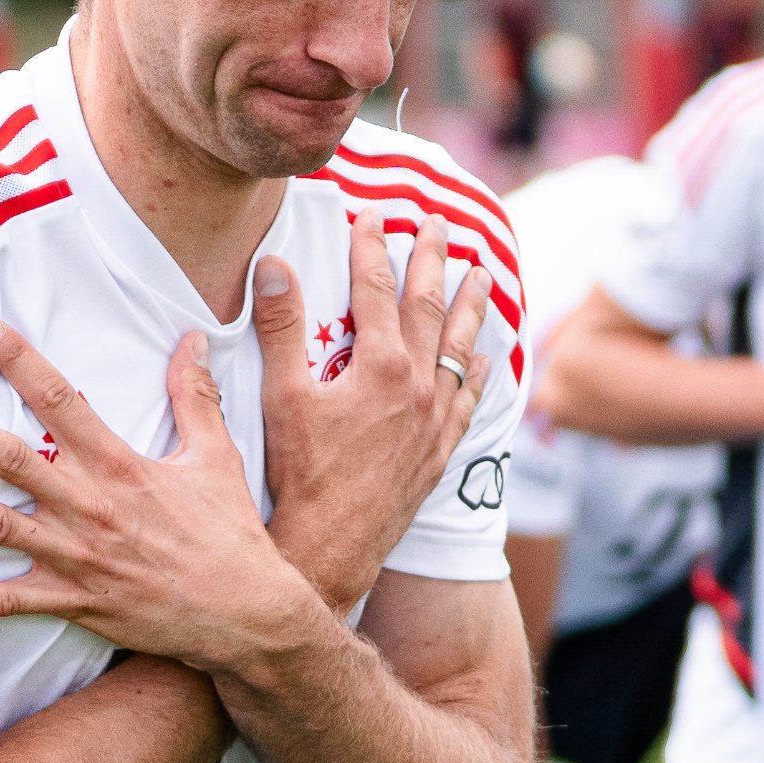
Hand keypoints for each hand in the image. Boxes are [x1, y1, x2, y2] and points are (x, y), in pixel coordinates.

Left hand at [0, 318, 316, 673]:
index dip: (21, 361)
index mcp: (120, 465)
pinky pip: (10, 601)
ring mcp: (77, 557)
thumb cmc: (229, 535)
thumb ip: (194, 397)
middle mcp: (90, 507)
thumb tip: (192, 338)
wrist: (245, 615)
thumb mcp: (216, 457)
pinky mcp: (75, 602)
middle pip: (13, 459)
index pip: (63, 400)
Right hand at [254, 204, 497, 612]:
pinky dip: (482, 372)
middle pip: (428, 307)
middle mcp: (418, 386)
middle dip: (431, 259)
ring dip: (472, 306)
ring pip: (461, 348)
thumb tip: (273, 265)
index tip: (371, 215)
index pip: (376, 289)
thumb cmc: (300, 475)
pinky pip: (471, 401)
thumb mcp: (281, 397)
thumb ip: (280, 327)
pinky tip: (490, 358)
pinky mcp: (439, 452)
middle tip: (437, 224)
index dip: (371, 247)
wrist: (332, 546)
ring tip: (482, 273)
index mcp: (380, 366)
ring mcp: (434, 420)